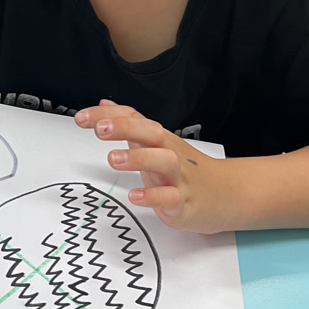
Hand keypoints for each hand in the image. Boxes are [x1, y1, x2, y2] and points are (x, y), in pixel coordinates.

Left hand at [74, 100, 234, 232]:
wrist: (226, 194)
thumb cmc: (185, 169)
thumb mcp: (155, 143)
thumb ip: (129, 124)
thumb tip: (105, 106)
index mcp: (159, 138)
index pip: (134, 118)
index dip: (107, 116)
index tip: (82, 117)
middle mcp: (169, 153)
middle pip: (151, 132)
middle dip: (125, 128)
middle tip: (101, 129)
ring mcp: (178, 177)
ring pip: (163, 161)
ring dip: (137, 158)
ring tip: (113, 159)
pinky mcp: (184, 202)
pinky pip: (170, 198)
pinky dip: (152, 197)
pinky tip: (135, 196)